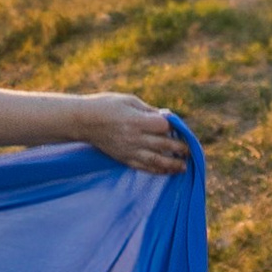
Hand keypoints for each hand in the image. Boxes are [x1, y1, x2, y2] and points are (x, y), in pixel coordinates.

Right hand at [74, 95, 190, 174]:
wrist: (82, 121)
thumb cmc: (106, 105)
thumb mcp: (129, 100)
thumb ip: (148, 110)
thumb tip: (166, 118)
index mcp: (136, 120)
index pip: (163, 126)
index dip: (172, 126)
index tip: (175, 126)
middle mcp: (134, 137)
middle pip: (163, 144)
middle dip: (179, 148)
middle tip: (189, 151)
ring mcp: (129, 150)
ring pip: (156, 160)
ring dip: (172, 164)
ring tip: (183, 167)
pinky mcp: (123, 158)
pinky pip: (143, 167)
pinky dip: (156, 170)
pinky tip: (166, 171)